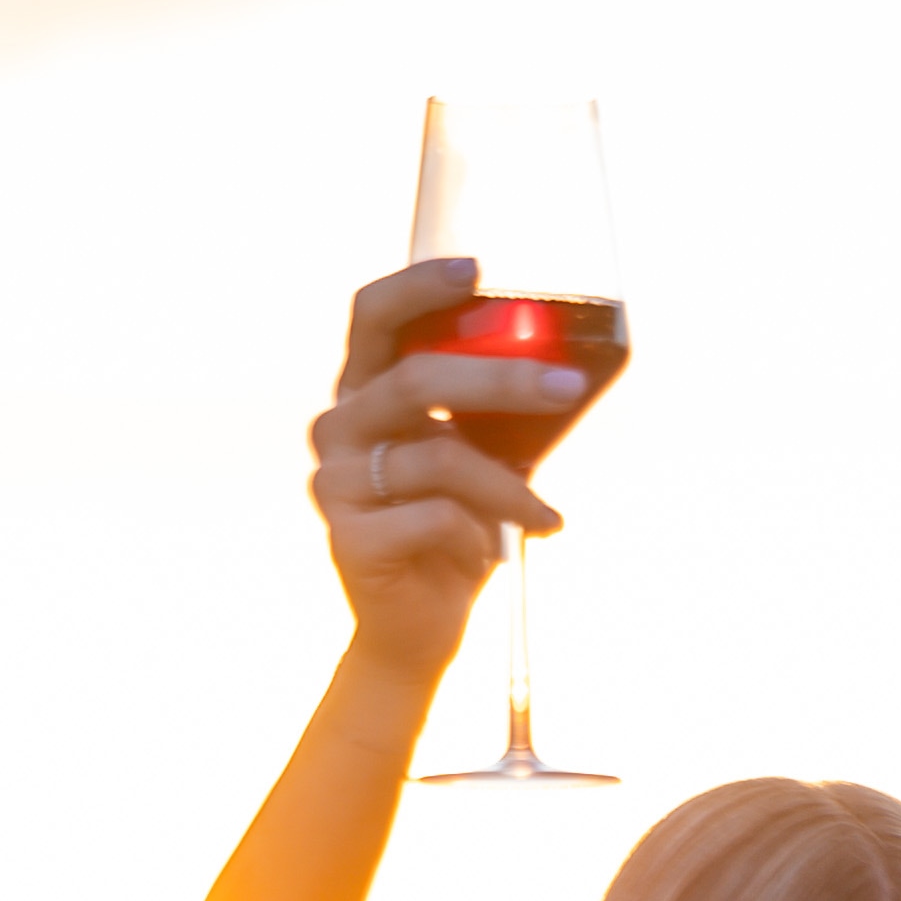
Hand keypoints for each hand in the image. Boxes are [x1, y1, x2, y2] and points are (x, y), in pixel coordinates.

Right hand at [306, 262, 588, 691]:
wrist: (415, 629)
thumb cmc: (454, 530)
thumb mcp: (479, 458)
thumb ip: (494, 415)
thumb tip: (563, 374)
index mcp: (364, 394)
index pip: (372, 317)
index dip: (418, 287)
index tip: (477, 271)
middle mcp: (338, 429)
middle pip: (413, 380)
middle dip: (500, 380)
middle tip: (565, 388)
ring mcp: (335, 485)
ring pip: (438, 458)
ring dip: (507, 488)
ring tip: (541, 516)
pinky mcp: (349, 540)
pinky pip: (437, 516)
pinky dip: (481, 536)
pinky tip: (487, 555)